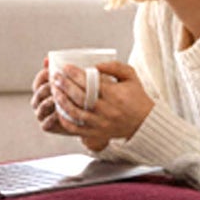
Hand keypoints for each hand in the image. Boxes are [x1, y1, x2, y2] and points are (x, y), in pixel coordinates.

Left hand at [31, 59, 152, 152]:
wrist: (144, 123)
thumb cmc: (136, 97)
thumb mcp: (131, 77)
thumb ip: (114, 67)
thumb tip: (94, 65)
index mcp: (115, 95)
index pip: (90, 83)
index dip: (76, 74)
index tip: (66, 68)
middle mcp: (107, 110)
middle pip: (80, 97)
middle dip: (65, 85)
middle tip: (55, 77)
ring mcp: (100, 124)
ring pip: (75, 113)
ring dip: (62, 101)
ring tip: (55, 92)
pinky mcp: (96, 133)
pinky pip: (76, 129)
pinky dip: (65, 120)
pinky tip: (59, 111)